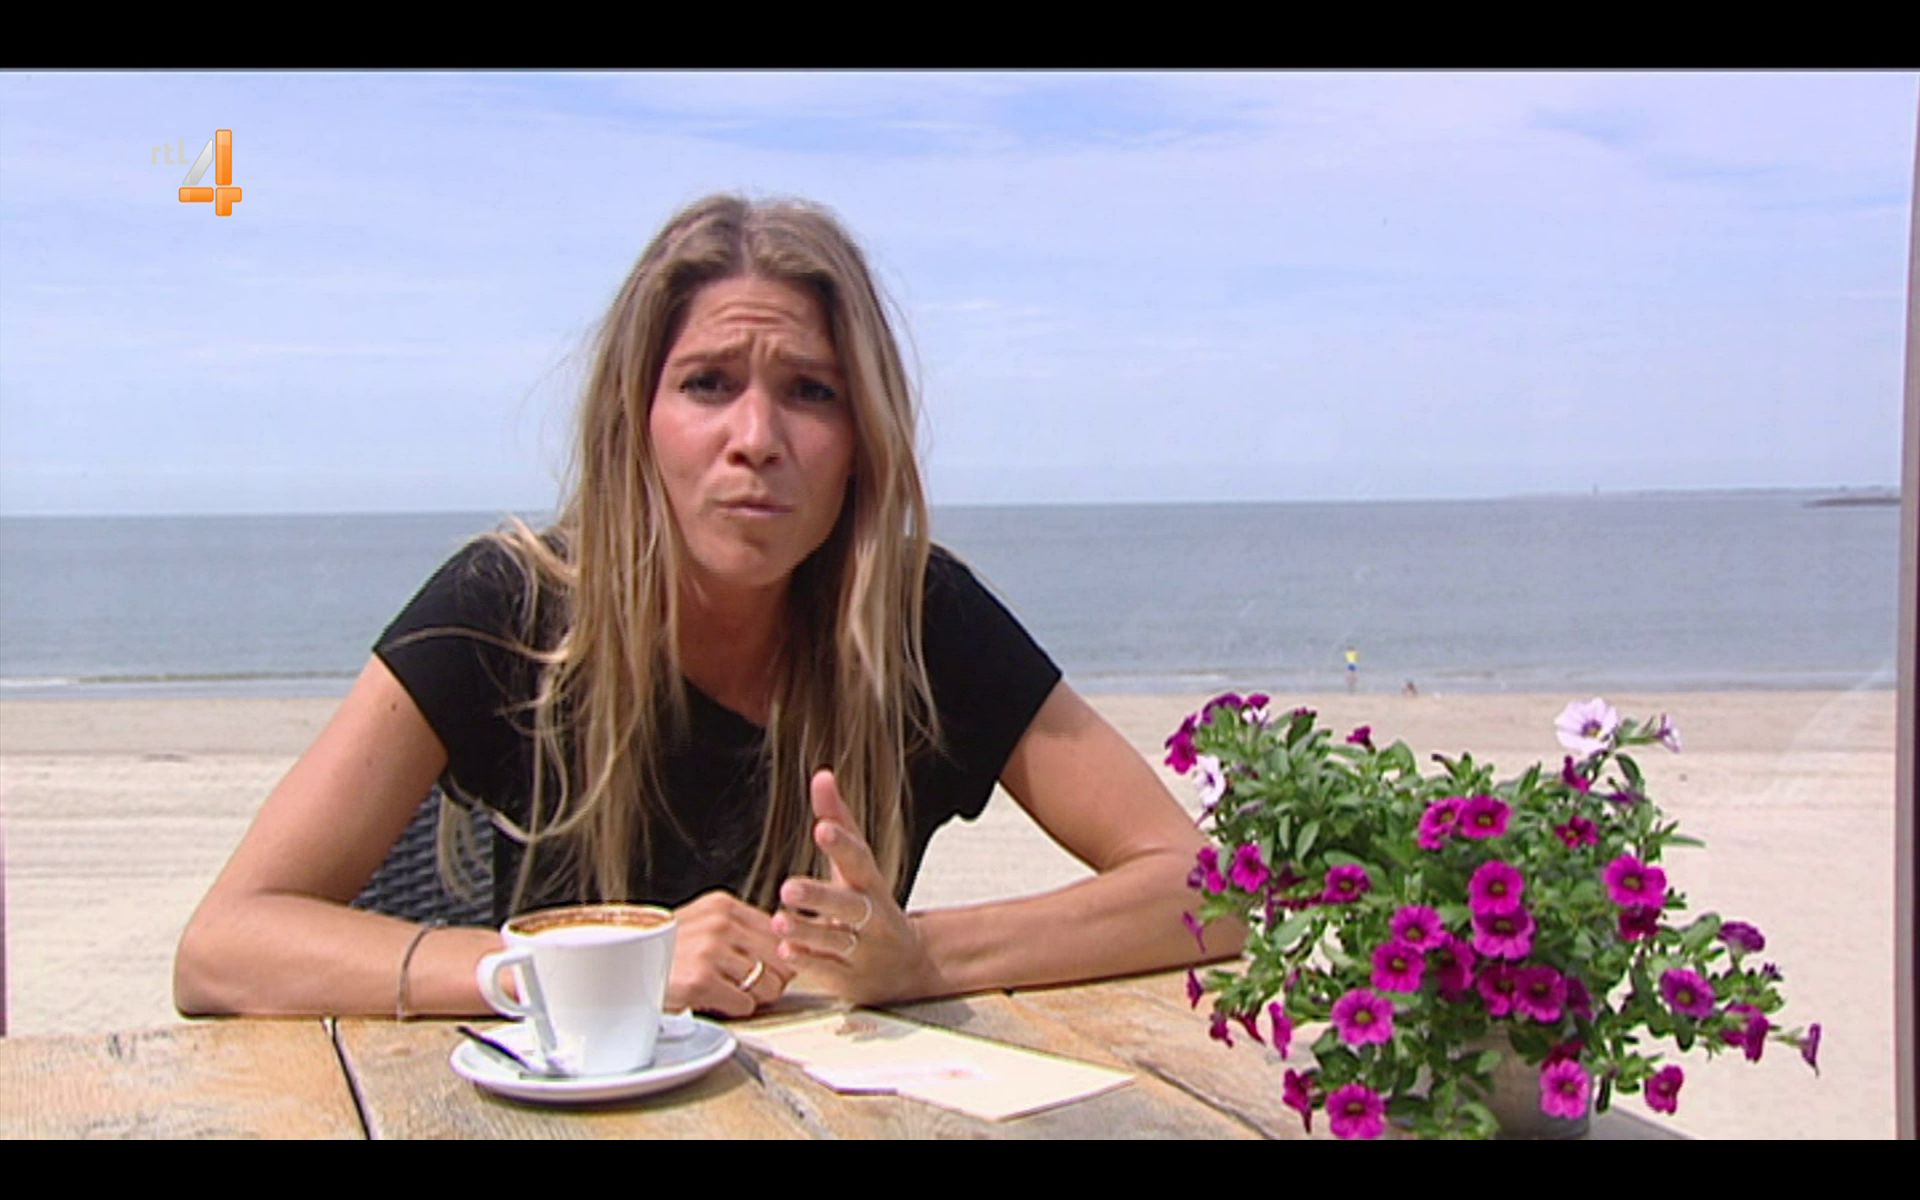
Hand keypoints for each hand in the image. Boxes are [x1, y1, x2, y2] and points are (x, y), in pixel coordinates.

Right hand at [667, 890, 795, 1017]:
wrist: (622, 970)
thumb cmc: (664, 952)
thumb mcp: (702, 924)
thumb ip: (739, 929)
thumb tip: (786, 948)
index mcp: (722, 906)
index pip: (780, 931)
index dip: (780, 955)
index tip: (771, 967)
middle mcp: (719, 923)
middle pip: (781, 958)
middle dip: (772, 978)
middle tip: (753, 987)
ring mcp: (710, 950)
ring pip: (768, 985)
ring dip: (753, 997)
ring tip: (729, 993)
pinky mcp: (701, 980)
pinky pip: (746, 1004)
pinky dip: (734, 1009)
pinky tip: (714, 1001)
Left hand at [772, 770, 938, 1004]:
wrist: (910, 965)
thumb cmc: (874, 905)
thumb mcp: (859, 864)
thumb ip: (839, 819)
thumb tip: (822, 775)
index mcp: (871, 883)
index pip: (860, 859)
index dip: (842, 843)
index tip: (822, 827)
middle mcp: (871, 916)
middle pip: (848, 904)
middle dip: (820, 896)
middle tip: (788, 886)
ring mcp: (861, 949)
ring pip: (835, 940)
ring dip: (806, 930)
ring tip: (780, 919)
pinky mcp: (848, 977)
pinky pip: (826, 970)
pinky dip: (807, 961)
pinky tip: (786, 951)